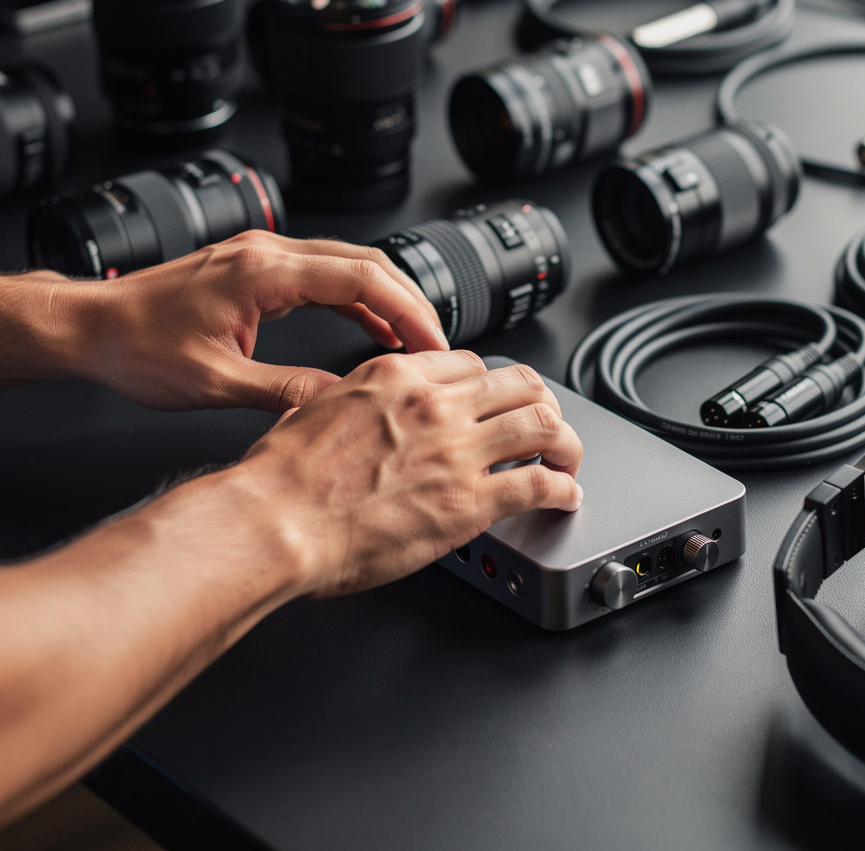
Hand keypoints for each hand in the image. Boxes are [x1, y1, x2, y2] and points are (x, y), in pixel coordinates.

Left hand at [48, 230, 448, 411]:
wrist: (92, 327)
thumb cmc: (137, 346)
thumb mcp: (215, 382)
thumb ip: (285, 390)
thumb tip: (340, 402)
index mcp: (261, 273)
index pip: (360, 277)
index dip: (407, 308)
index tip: (433, 341)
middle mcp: (266, 254)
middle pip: (364, 262)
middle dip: (410, 300)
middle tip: (437, 343)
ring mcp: (261, 258)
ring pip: (347, 265)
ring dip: (386, 299)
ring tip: (414, 340)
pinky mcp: (255, 271)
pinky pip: (322, 278)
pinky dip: (355, 301)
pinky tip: (372, 328)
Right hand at [234, 350, 584, 597]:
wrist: (273, 521)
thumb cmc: (281, 477)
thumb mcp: (317, 409)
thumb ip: (359, 401)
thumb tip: (370, 411)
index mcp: (397, 376)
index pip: (470, 364)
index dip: (491, 384)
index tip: (495, 402)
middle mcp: (435, 404)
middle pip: (519, 383)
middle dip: (541, 402)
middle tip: (546, 423)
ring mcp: (457, 451)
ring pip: (543, 424)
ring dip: (566, 441)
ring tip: (568, 458)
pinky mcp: (469, 501)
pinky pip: (538, 485)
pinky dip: (563, 490)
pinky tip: (565, 498)